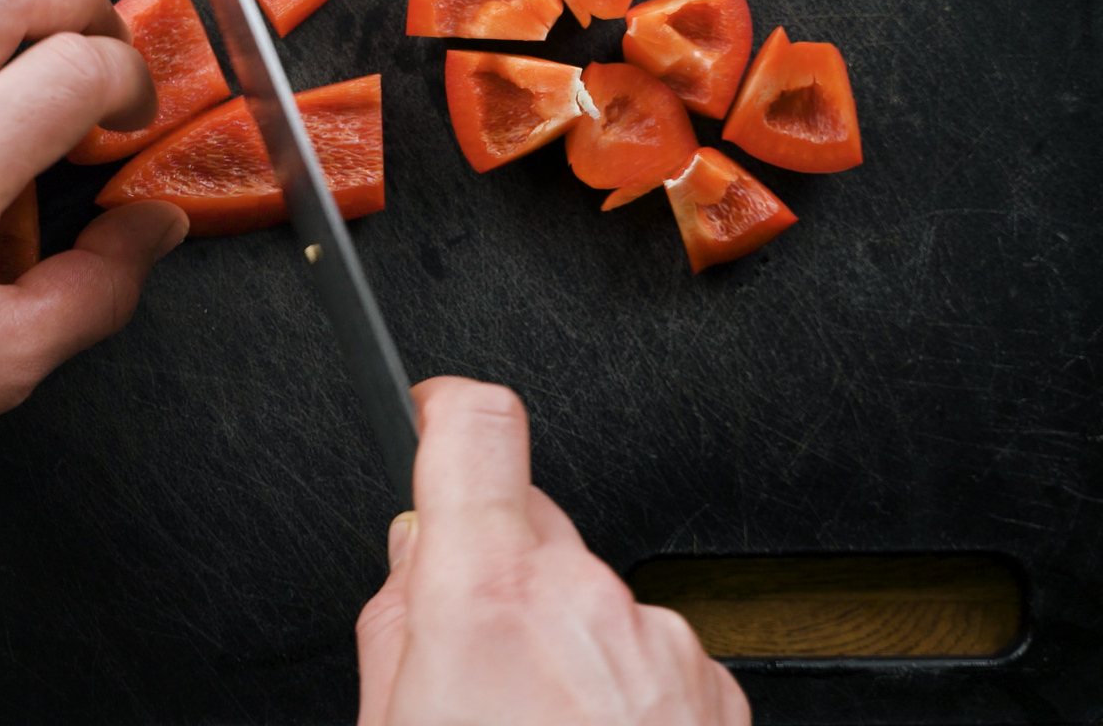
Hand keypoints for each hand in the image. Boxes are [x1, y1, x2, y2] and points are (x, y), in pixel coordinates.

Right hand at [356, 377, 747, 725]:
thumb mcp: (392, 724)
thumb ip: (395, 623)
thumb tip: (411, 561)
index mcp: (491, 598)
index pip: (477, 428)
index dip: (444, 409)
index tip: (432, 411)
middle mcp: (585, 601)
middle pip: (530, 525)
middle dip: (496, 568)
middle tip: (475, 661)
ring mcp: (659, 642)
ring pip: (590, 596)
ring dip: (560, 639)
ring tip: (536, 722)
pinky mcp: (710, 686)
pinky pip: (648, 650)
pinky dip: (618, 685)